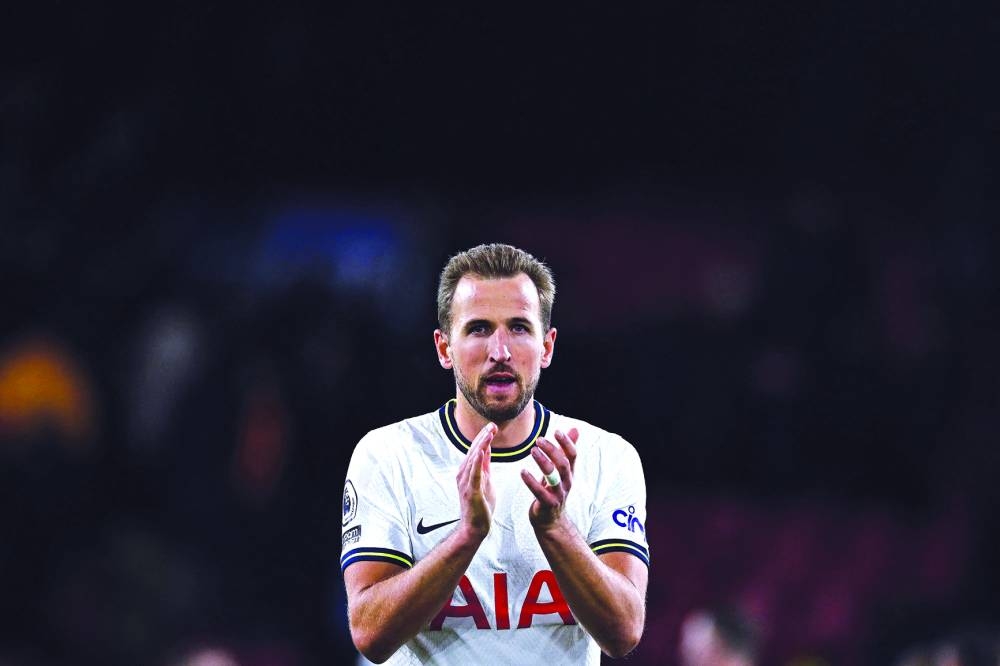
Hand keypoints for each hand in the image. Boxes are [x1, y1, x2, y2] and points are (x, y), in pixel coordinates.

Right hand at [457, 422, 496, 538]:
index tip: (492, 426)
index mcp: (468, 471)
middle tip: (492, 425)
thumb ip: (485, 465)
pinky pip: (474, 474)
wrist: (475, 527)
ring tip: (488, 433)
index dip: (483, 437)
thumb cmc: (480, 505)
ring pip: (473, 459)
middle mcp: (463, 474)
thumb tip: (487, 449)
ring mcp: (465, 482)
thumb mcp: (486, 480)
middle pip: (473, 451)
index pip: (476, 450)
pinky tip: (481, 451)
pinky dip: (477, 461)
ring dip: (481, 445)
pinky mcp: (470, 491)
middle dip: (483, 437)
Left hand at [520, 428, 578, 529]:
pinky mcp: (547, 504)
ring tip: (532, 450)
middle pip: (564, 464)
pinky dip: (530, 481)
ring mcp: (558, 494)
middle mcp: (567, 482)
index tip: (557, 431)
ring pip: (553, 476)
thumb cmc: (554, 490)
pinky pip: (539, 492)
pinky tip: (522, 471)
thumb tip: (575, 429)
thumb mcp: (561, 470)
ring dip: (543, 462)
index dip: (567, 443)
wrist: (551, 520)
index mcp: (570, 473)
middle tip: (539, 440)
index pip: (573, 455)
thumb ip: (566, 450)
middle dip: (553, 450)